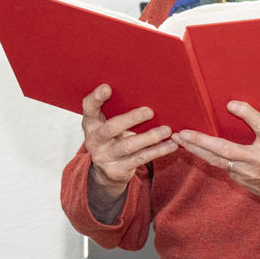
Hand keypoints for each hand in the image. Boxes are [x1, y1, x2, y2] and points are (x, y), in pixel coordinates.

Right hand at [82, 84, 176, 222]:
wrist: (106, 171)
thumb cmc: (112, 137)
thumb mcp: (107, 123)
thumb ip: (116, 109)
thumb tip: (145, 89)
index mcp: (91, 123)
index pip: (89, 107)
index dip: (97, 97)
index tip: (108, 87)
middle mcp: (94, 139)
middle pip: (112, 128)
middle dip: (131, 119)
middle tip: (150, 111)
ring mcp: (105, 156)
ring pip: (129, 145)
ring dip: (150, 137)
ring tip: (167, 130)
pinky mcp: (117, 169)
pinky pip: (140, 159)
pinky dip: (158, 151)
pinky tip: (171, 145)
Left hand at [173, 101, 259, 215]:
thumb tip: (236, 110)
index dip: (246, 113)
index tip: (230, 104)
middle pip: (226, 149)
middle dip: (201, 141)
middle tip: (182, 133)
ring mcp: (250, 173)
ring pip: (217, 161)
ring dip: (197, 150)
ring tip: (180, 141)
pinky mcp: (243, 182)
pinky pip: (222, 166)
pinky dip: (207, 157)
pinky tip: (194, 150)